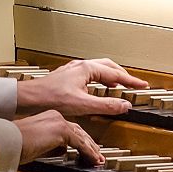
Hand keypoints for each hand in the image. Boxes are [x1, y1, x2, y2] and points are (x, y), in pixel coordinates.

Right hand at [14, 110, 102, 164]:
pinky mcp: (61, 130)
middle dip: (89, 144)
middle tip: (96, 154)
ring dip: (91, 149)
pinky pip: (80, 144)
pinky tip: (93, 160)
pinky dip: (88, 153)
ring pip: (81, 136)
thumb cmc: (15, 143)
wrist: (9, 140)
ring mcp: (59, 122)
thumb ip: (51, 145)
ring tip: (98, 160)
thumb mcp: (37, 144)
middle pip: (78, 131)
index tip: (85, 148)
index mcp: (48, 117)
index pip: (69, 128)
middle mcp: (55, 116)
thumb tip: (61, 151)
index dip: (79, 139)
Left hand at [16, 58, 149, 116]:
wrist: (30, 98)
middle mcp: (81, 66)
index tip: (142, 85)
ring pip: (99, 69)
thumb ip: (106, 105)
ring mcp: (74, 70)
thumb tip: (124, 105)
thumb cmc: (51, 98)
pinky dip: (100, 80)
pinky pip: (90, 75)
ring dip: (112, 76)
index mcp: (87, 68)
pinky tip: (98, 88)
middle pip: (108, 67)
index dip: (131, 81)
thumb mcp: (83, 104)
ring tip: (120, 85)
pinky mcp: (68, 77)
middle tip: (134, 84)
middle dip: (123, 75)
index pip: (115, 73)